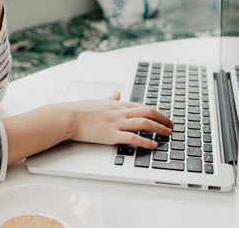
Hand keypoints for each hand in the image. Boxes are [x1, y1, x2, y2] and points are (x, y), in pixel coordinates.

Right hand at [2, 91, 173, 164]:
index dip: (156, 112)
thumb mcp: (99, 101)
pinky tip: (152, 145)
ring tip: (167, 135)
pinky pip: (132, 137)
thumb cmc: (80, 110)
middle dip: (163, 119)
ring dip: (158, 129)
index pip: (142, 106)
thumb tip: (116, 92)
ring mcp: (116, 123)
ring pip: (144, 123)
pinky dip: (144, 141)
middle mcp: (120, 112)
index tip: (164, 117)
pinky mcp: (111, 135)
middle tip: (171, 125)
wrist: (67, 117)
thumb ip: (110, 98)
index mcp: (117, 104)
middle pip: (148, 112)